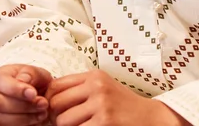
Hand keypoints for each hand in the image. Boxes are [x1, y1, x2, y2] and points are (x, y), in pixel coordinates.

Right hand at [0, 64, 52, 125]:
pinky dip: (24, 125)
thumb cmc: (33, 82)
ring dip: (24, 118)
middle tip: (42, 104)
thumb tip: (23, 80)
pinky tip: (36, 120)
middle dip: (22, 106)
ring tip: (42, 113)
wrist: (35, 95)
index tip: (33, 94)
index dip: (16, 89)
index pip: (0, 82)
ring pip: (0, 119)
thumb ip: (30, 74)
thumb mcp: (36, 72)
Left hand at [46, 70, 188, 125]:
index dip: (49, 100)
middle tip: (61, 122)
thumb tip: (48, 95)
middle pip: (56, 103)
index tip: (54, 110)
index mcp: (93, 76)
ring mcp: (101, 105)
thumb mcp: (102, 87)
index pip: (56, 85)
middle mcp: (96, 87)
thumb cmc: (122, 104)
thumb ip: (79, 88)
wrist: (150, 118)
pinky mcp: (105, 122)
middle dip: (55, 116)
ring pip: (64, 120)